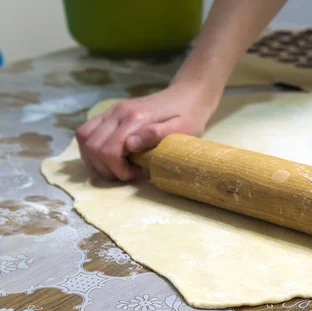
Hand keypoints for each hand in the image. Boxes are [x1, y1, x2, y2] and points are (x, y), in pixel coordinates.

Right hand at [76, 85, 218, 180]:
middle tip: (127, 172)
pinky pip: (86, 131)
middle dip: (106, 168)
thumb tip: (130, 145)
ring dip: (94, 159)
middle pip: (92, 146)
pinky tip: (110, 156)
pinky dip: (91, 148)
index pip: (109, 150)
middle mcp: (117, 112)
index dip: (119, 170)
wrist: (186, 95)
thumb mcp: (181, 129)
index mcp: (135, 118)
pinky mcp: (109, 113)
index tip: (136, 173)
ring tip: (117, 166)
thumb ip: (156, 135)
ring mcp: (110, 111)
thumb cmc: (188, 117)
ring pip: (83, 138)